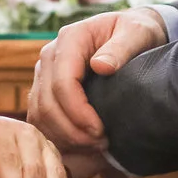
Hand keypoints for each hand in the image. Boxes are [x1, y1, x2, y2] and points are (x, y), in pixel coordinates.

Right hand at [27, 7, 167, 149]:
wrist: (130, 32)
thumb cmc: (136, 31)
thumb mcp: (137, 33)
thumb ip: (121, 48)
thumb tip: (101, 66)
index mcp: (70, 39)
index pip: (62, 83)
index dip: (78, 113)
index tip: (101, 131)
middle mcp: (50, 56)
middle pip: (47, 104)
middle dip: (72, 131)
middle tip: (101, 145)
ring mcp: (44, 73)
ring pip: (40, 115)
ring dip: (64, 137)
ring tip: (94, 147)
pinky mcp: (45, 89)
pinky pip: (41, 119)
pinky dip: (57, 137)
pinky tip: (81, 147)